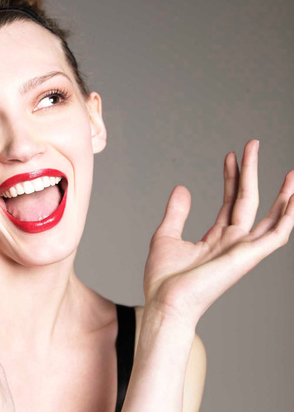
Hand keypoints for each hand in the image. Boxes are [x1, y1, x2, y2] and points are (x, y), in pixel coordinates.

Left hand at [144, 140, 293, 325]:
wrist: (164, 302)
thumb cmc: (164, 278)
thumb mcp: (166, 235)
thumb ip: (177, 212)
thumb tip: (182, 187)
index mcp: (216, 239)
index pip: (230, 201)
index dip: (231, 177)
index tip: (230, 154)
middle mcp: (233, 243)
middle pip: (248, 201)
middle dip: (251, 173)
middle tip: (252, 143)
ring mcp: (242, 250)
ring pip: (270, 217)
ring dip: (283, 195)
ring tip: (292, 172)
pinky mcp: (248, 258)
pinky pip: (276, 236)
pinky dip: (289, 218)